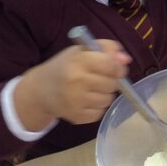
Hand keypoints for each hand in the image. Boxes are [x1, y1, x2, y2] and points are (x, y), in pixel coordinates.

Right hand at [15, 41, 131, 129]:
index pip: (111, 65)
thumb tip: (126, 59)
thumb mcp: (81, 50)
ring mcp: (76, 102)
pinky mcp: (77, 117)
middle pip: (112, 83)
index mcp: (78, 61)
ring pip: (108, 99)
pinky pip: (101, 112)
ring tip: (91, 89)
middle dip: (111, 80)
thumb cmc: (64, 67)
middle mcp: (77, 82)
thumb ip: (106, 48)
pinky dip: (97, 106)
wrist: (40, 91)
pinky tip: (86, 100)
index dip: (117, 67)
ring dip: (105, 94)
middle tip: (99, 78)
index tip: (115, 68)